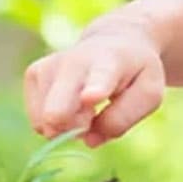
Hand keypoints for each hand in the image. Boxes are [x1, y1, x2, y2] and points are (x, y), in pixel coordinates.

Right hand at [24, 17, 165, 147]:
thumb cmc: (135, 73)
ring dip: (69, 126)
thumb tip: (88, 139)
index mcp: (110, 62)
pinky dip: (56, 123)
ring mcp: (49, 65)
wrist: (115, 42)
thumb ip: (123, 119)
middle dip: (73, 127)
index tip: (92, 97)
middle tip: (92, 116)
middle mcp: (74, 60)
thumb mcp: (149, 94)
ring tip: (87, 107)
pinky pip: (38, 121)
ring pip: (46, 121)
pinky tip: (71, 104)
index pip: (101, 77)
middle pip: (58, 108)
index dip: (95, 89)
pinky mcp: (33, 74)